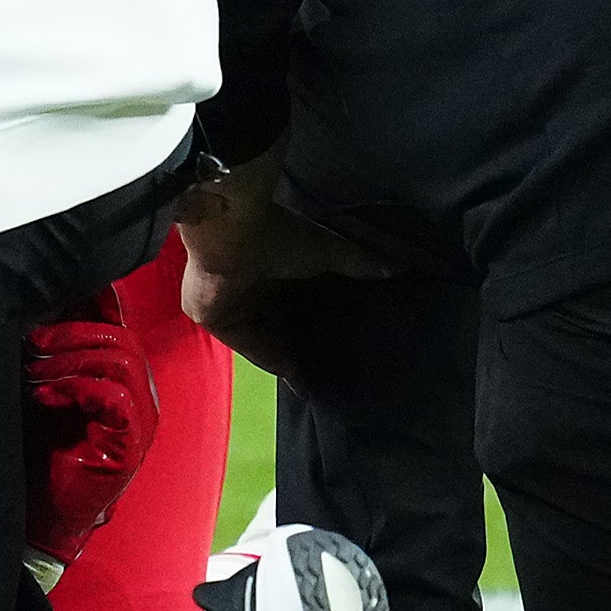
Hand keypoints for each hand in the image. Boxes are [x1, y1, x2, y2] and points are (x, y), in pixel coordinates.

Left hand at [19, 315, 155, 565]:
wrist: (45, 507)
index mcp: (123, 375)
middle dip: (71, 333)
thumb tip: (32, 305)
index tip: (50, 296)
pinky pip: (116, 398)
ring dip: (70, 362)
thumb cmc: (43, 444)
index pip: (118, 326)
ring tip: (34, 373)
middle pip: (120, 338)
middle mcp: (140, 394)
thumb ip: (52, 352)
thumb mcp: (46, 386)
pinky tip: (45, 398)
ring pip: (120, 362)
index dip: (93, 304)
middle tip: (32, 342)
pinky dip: (76, 389)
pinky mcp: (130, 445)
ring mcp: (141, 420)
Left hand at [171, 149, 375, 376]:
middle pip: (274, 323)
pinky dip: (266, 358)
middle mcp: (248, 286)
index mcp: (268, 266)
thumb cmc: (278, 236)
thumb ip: (358, 262)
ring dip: (283, 354)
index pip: (290, 300)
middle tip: (327, 365)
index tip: (335, 338)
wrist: (233, 234)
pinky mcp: (212, 318)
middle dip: (297, 342)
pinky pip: (244, 345)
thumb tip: (398, 269)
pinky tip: (291, 374)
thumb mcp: (327, 250)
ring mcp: (227, 303)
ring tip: (315, 377)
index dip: (311, 320)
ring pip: (260, 337)